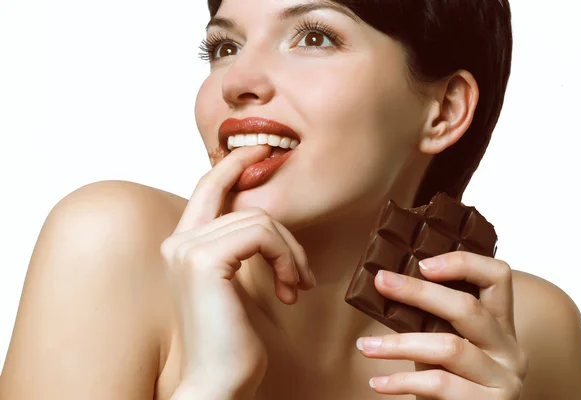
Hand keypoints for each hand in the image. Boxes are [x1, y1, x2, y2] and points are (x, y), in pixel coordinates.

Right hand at [160, 145, 314, 395]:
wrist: (219, 381)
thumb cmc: (230, 340)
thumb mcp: (235, 285)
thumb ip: (238, 248)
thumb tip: (263, 223)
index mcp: (181, 245)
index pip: (208, 188)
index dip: (235, 164)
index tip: (264, 149)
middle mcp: (177, 241)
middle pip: (240, 200)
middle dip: (281, 227)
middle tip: (302, 265)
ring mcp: (187, 248)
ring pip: (260, 219)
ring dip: (291, 253)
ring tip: (298, 286)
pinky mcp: (205, 260)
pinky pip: (262, 234)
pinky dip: (287, 258)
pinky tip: (292, 290)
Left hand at [356, 251, 527, 398]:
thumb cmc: (450, 385)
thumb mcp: (444, 346)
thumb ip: (430, 321)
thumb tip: (387, 287)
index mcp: (500, 325)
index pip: (498, 276)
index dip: (463, 263)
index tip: (422, 263)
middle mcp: (509, 348)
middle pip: (467, 307)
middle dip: (418, 292)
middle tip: (381, 282)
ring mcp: (505, 378)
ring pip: (450, 347)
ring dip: (399, 344)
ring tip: (365, 346)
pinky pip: (440, 385)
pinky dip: (403, 381)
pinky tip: (379, 383)